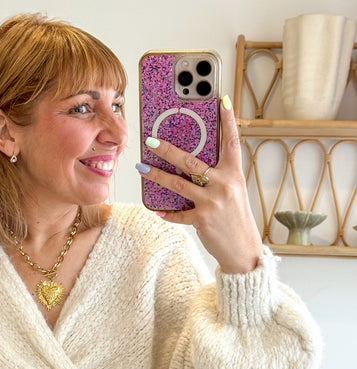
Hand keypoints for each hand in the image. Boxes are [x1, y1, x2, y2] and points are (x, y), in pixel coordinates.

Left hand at [138, 96, 263, 273]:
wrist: (243, 250)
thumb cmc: (235, 219)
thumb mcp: (233, 192)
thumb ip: (217, 177)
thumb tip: (191, 165)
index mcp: (234, 174)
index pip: (232, 142)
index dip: (227, 121)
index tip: (222, 101)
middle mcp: (224, 185)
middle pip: (191, 162)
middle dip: (168, 150)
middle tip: (151, 140)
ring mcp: (212, 202)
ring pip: (178, 184)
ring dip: (157, 176)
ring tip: (142, 168)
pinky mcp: (202, 219)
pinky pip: (178, 214)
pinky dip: (167, 212)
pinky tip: (156, 209)